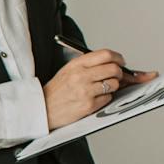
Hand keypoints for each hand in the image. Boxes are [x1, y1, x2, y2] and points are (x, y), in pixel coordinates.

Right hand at [44, 50, 158, 128]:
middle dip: (119, 73)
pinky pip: (108, 98)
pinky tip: (94, 99)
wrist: (42, 108)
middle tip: (116, 76)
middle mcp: (81, 76)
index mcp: (77, 64)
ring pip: (114, 84)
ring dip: (112, 87)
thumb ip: (89, 64)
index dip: (118, 58)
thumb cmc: (57, 91)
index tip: (121, 61)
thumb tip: (114, 63)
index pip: (106, 54)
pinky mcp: (88, 105)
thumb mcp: (68, 70)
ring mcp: (85, 91)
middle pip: (114, 69)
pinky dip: (105, 98)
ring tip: (101, 89)